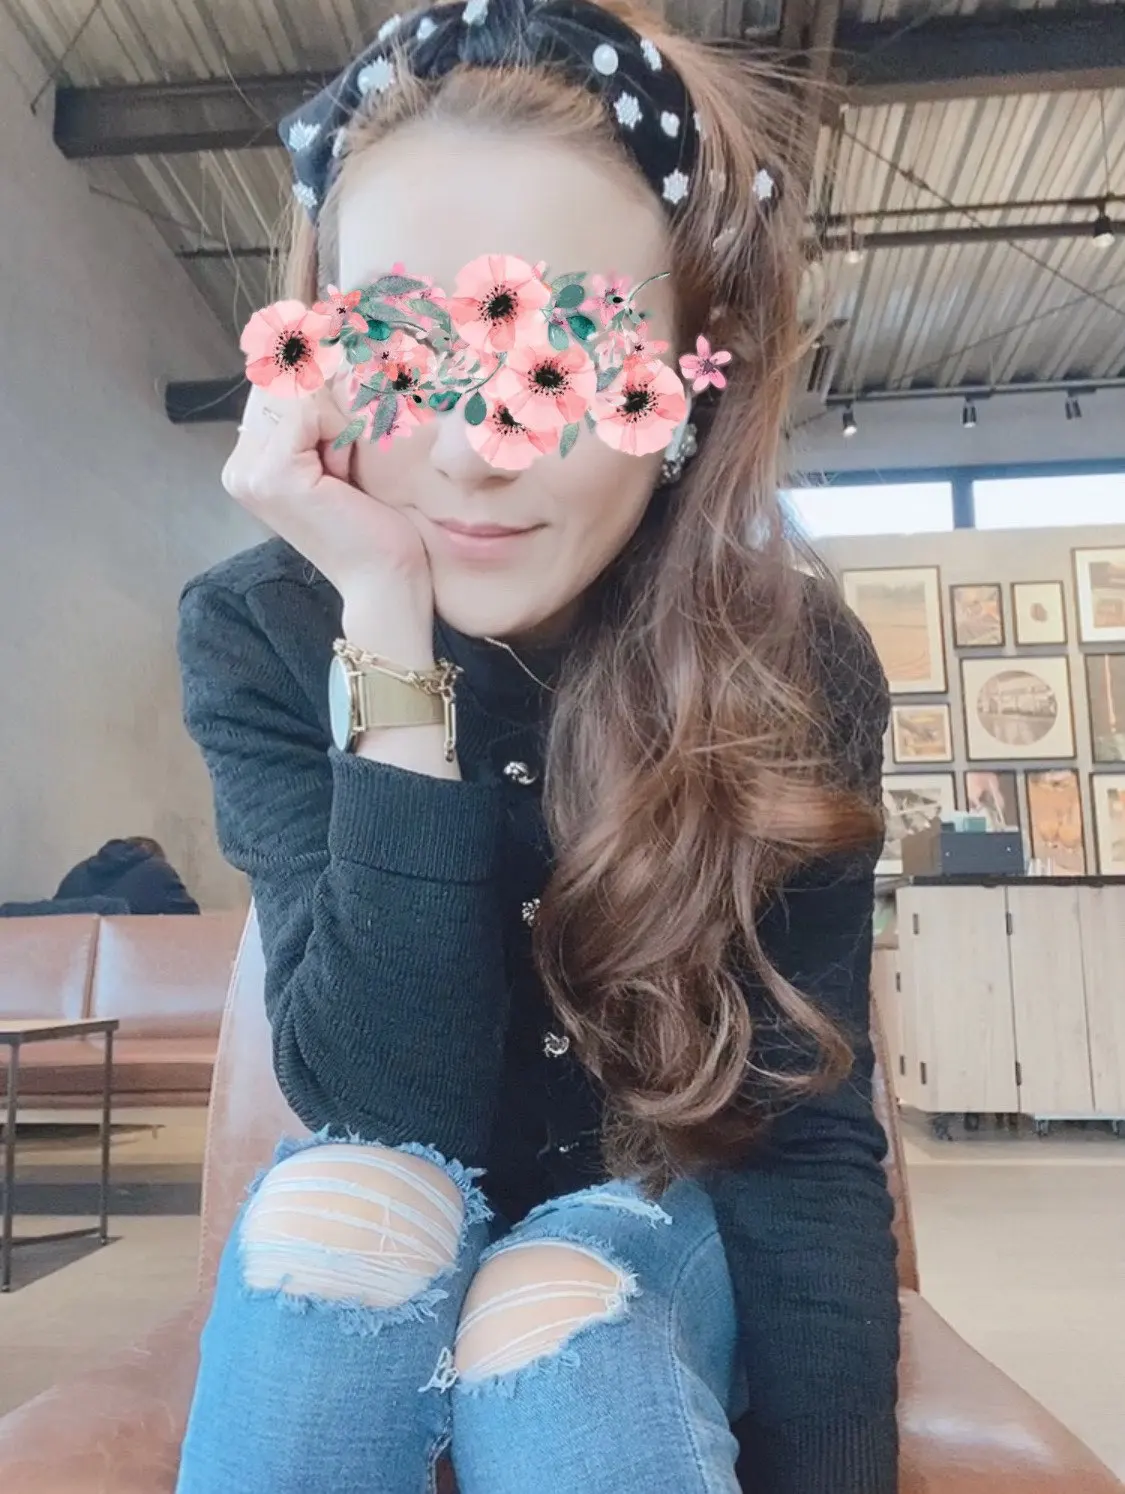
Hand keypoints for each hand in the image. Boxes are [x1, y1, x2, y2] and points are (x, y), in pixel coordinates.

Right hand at [224, 384, 433, 663]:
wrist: (384, 579)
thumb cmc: (372, 527)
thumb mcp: (337, 460)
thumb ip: (314, 417)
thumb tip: (313, 351)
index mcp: (247, 465)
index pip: (274, 388)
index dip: (318, 401)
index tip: (335, 441)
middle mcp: (238, 468)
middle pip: (285, 388)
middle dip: (328, 418)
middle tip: (341, 476)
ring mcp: (250, 472)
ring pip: (301, 400)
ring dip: (336, 431)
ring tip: (343, 481)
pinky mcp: (274, 473)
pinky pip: (312, 414)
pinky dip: (340, 441)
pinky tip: (343, 483)